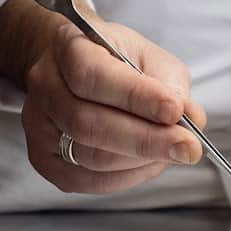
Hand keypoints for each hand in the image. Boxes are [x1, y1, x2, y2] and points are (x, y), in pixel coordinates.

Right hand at [21, 14, 205, 194]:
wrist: (74, 69)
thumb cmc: (115, 60)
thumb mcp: (148, 55)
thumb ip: (170, 84)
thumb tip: (190, 118)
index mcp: (68, 48)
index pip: (95, 77)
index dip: (137, 98)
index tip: (175, 111)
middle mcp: (46, 88)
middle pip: (90, 125)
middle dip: (147, 140)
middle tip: (188, 147)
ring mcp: (40, 128)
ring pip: (91, 158)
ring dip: (142, 160)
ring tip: (173, 151)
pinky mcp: (46, 161)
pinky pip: (91, 181)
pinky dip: (129, 177)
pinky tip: (151, 164)